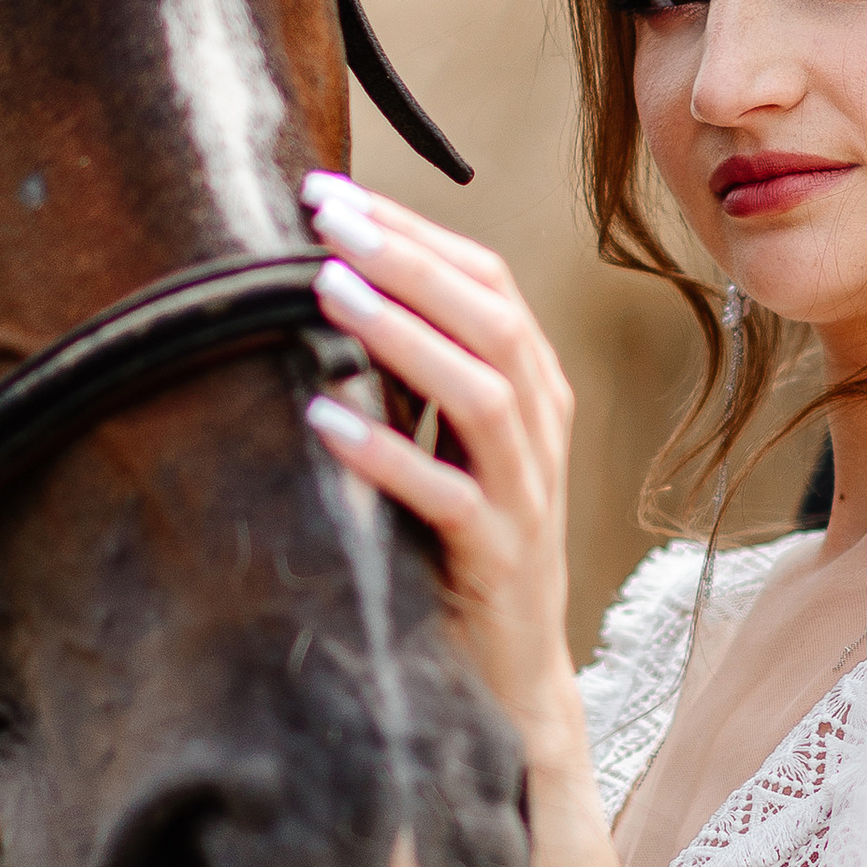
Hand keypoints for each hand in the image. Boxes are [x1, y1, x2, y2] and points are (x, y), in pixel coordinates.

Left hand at [299, 173, 582, 750]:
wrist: (508, 674)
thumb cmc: (460, 545)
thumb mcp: (447, 443)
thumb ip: (414, 373)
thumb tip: (325, 284)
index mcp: (533, 387)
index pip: (488, 280)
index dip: (414, 230)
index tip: (331, 192)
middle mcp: (541, 429)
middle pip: (491, 318)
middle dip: (408, 258)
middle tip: (326, 217)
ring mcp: (527, 495)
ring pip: (483, 394)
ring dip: (403, 334)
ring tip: (326, 290)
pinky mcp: (498, 560)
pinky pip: (449, 496)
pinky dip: (388, 453)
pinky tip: (325, 419)